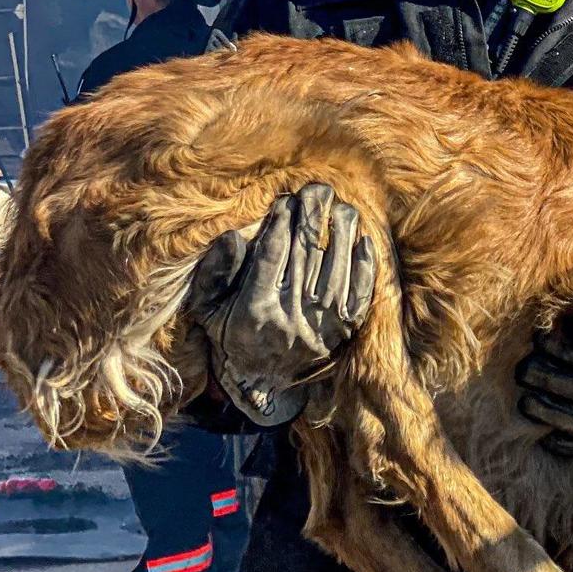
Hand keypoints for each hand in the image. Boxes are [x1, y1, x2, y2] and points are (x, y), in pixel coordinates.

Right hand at [190, 183, 375, 425]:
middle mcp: (290, 317)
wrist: (264, 381)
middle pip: (307, 255)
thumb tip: (231, 237)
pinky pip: (359, 293)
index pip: (273, 254)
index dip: (281, 222)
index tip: (285, 200)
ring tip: (339, 206)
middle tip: (317, 189)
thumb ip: (213, 273)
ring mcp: (322, 326)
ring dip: (341, 232)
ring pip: (336, 268)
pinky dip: (364, 265)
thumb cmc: (232, 333)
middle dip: (313, 216)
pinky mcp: (344, 332)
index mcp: (255, 309)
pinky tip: (363, 239)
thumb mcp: (208, 309)